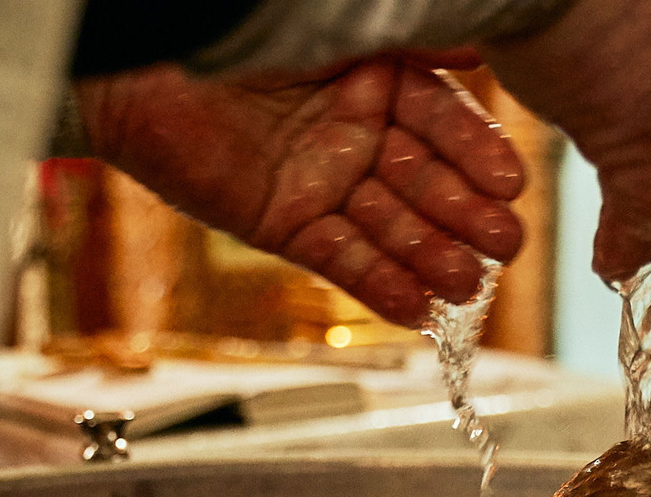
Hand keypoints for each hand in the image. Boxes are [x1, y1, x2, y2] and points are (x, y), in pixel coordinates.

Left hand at [80, 56, 525, 327]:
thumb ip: (407, 45)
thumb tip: (476, 44)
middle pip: (422, 182)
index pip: (441, 120)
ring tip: (466, 287)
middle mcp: (355, 135)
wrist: (140, 71)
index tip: (510, 181)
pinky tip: (417, 310)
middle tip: (504, 246)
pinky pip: (339, 260)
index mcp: (374, 81)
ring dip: (429, 260)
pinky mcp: (285, 224)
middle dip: (462, 216)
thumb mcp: (337, 32)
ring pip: (387, 227)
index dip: (475, 152)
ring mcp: (322, 183)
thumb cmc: (238, 35)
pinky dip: (377, 285)